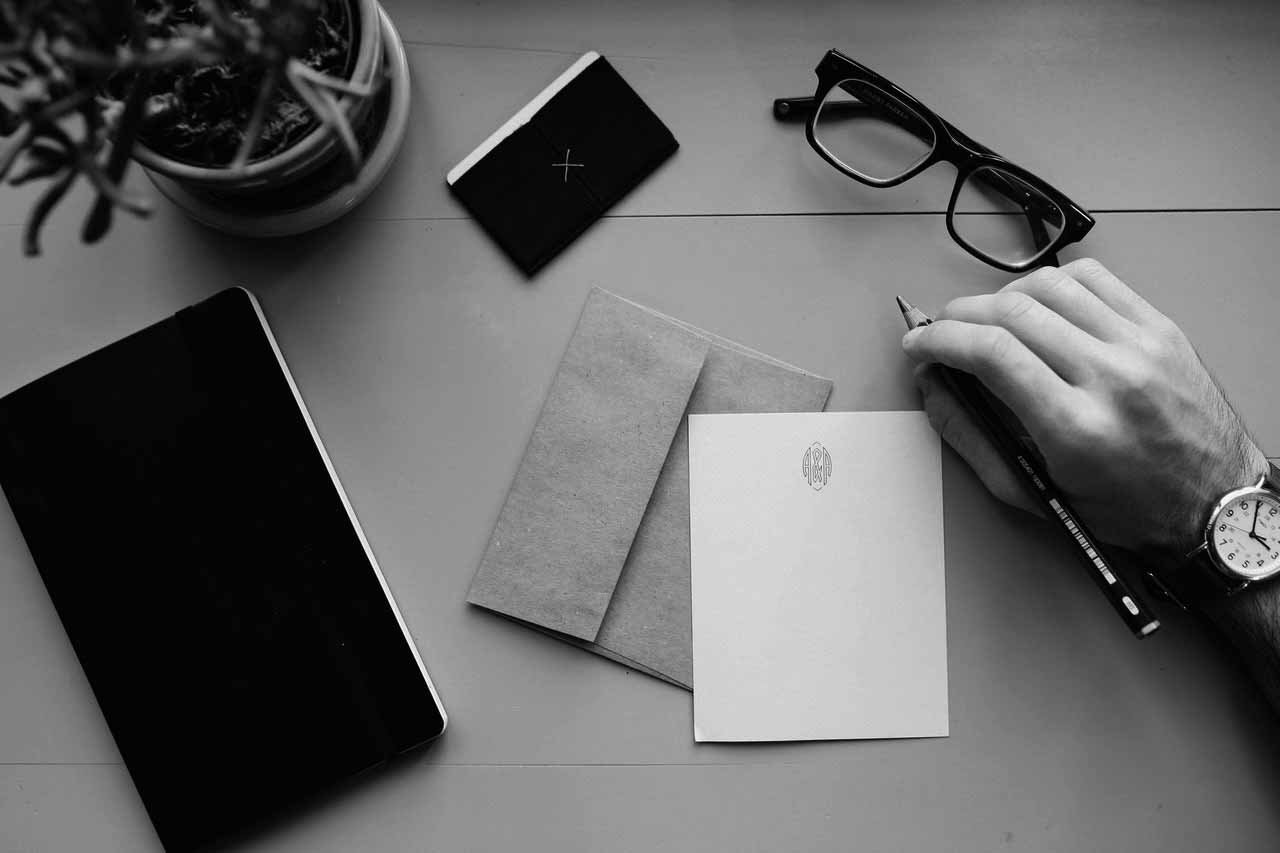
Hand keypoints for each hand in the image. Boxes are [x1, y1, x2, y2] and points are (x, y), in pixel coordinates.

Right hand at [902, 258, 1266, 556]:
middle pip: (1013, 311)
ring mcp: (1141, 345)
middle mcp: (1112, 377)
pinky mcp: (1161, 328)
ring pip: (1050, 285)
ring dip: (1001, 295)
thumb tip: (931, 387)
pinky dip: (1053, 282)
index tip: (918, 344)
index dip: (939, 340)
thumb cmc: (1125, 507)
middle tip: (942, 331)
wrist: (1213, 502)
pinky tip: (1038, 304)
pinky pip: (1095, 278)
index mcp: (1076, 427)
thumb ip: (971, 438)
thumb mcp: (1033, 490)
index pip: (991, 353)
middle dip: (959, 315)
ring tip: (987, 319)